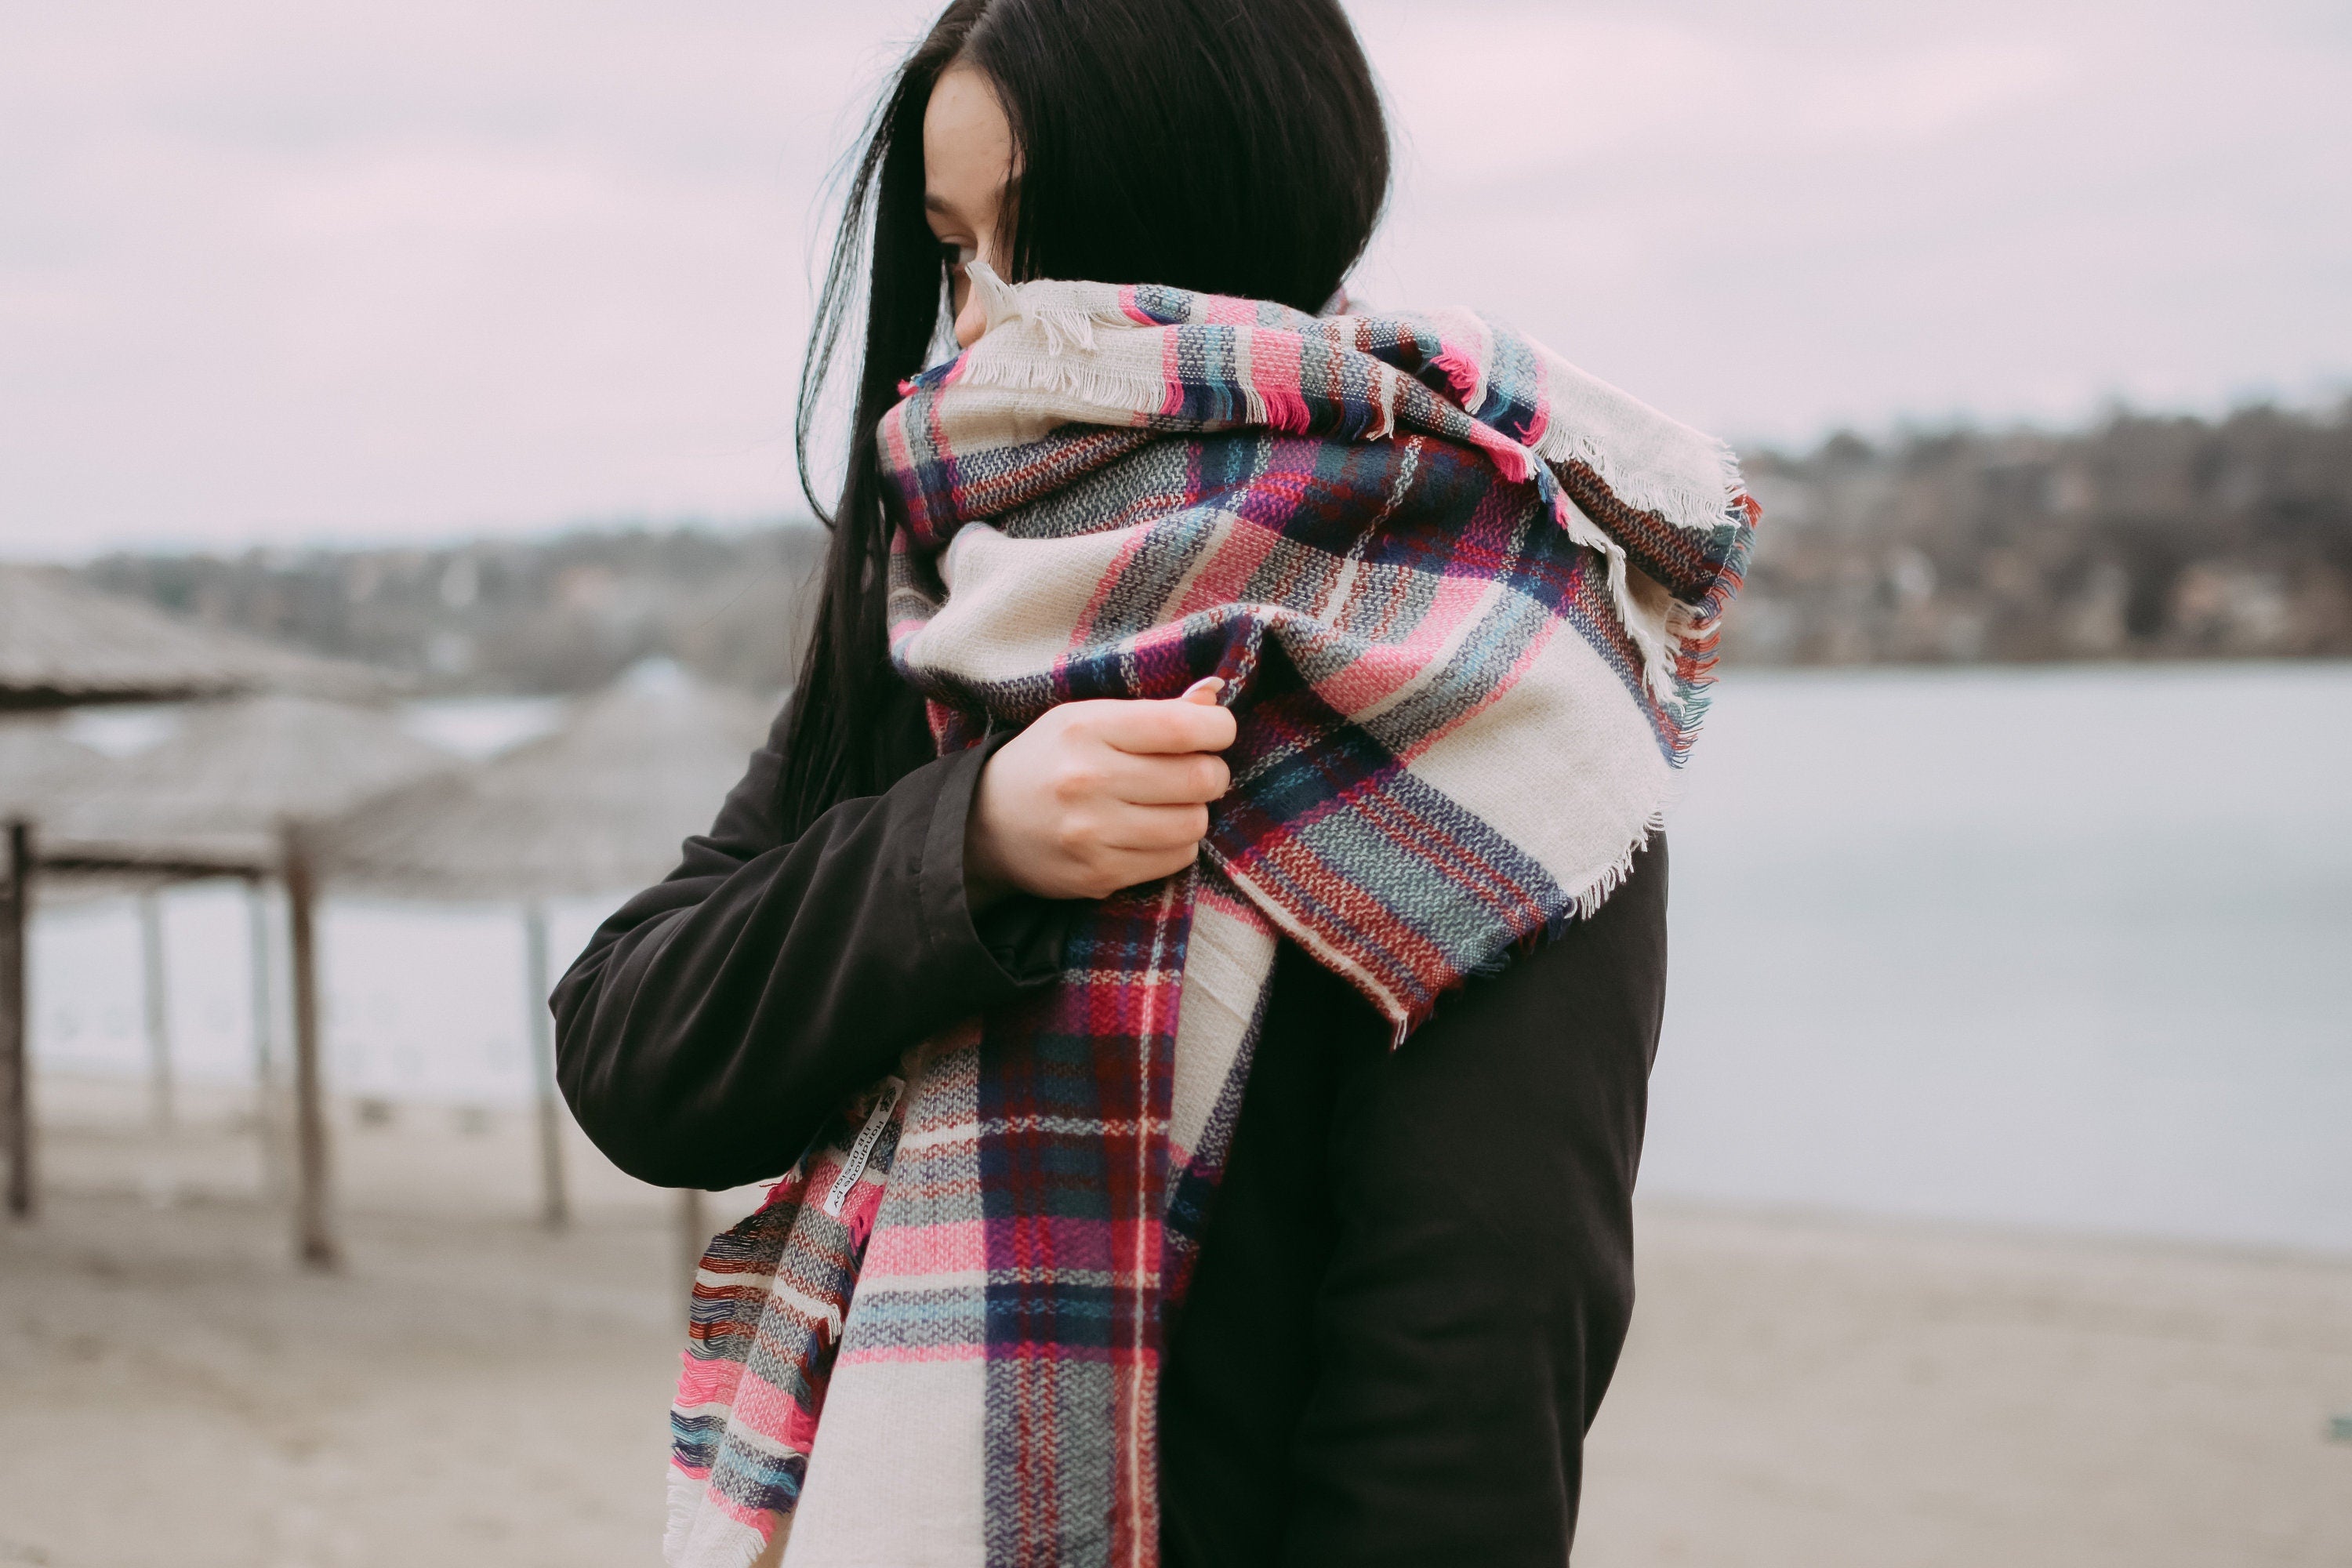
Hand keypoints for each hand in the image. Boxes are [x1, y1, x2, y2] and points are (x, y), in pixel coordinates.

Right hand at [967, 678, 1235, 904]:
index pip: (1182, 727)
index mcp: (1087, 728)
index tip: (1216, 732)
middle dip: (1211, 772)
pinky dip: (1175, 843)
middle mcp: (1088, 780)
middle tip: (1195, 770)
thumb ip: (1154, 709)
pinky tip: (1150, 831)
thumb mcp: (1087, 719)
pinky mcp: (1098, 875)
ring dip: (1194, 811)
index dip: (1219, 729)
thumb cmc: (1049, 760)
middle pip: (1199, 778)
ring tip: (1170, 803)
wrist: (984, 824)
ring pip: (1193, 823)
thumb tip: (1215, 695)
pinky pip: (1175, 858)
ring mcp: (1092, 833)